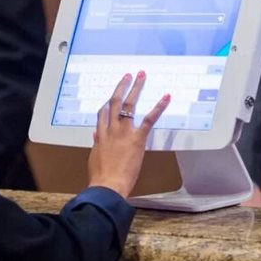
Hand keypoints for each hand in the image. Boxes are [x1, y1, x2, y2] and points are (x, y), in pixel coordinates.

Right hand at [88, 71, 169, 197]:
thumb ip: (97, 144)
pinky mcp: (137, 138)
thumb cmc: (101, 176)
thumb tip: (96, 137)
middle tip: (128, 76)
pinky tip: (166, 97)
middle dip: (122, 87)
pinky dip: (159, 107)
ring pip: (129, 104)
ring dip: (136, 88)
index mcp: (101, 135)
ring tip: (141, 76)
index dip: (108, 102)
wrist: (108, 184)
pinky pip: (149, 119)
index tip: (113, 94)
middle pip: (115, 102)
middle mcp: (111, 129)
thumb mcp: (95, 158)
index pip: (103, 113)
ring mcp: (124, 132)